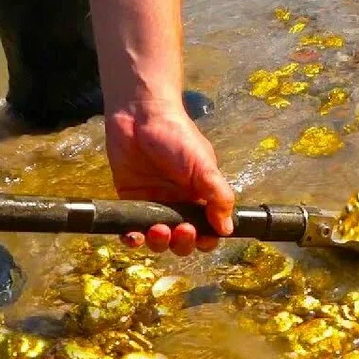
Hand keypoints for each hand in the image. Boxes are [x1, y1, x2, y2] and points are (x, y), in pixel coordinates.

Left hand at [105, 101, 233, 254]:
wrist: (140, 116)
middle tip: (181, 230)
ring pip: (158, 239)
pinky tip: (134, 236)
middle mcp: (178, 205)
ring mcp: (154, 205)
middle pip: (183, 240)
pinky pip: (132, 230)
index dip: (206, 239)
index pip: (208, 230)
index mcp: (200, 197)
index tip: (202, 237)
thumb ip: (218, 196)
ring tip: (158, 229)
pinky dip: (133, 239)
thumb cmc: (177, 137)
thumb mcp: (204, 166)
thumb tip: (227, 229)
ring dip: (160, 242)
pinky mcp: (131, 203)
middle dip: (183, 242)